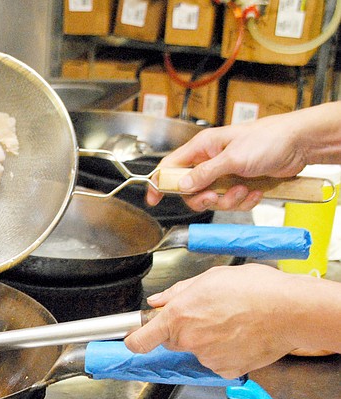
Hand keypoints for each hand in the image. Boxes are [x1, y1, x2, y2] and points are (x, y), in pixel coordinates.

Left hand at [124, 264, 303, 377]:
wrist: (290, 310)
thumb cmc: (255, 289)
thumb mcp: (209, 278)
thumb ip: (178, 293)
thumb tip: (158, 301)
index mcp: (179, 315)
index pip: (140, 339)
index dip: (134, 340)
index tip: (133, 339)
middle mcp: (188, 340)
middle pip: (172, 341)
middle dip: (182, 331)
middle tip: (208, 315)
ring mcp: (207, 358)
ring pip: (197, 351)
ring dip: (208, 341)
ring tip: (232, 322)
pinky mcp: (226, 370)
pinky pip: (217, 363)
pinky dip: (225, 353)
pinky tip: (241, 337)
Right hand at [146, 113, 311, 211]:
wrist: (300, 145)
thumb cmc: (269, 139)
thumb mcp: (232, 158)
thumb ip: (205, 174)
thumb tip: (183, 185)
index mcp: (203, 148)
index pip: (171, 167)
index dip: (160, 183)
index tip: (153, 199)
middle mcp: (211, 161)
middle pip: (192, 190)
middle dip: (205, 198)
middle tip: (214, 197)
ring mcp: (226, 174)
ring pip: (214, 199)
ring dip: (230, 199)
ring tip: (245, 188)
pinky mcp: (241, 184)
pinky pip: (233, 202)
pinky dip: (245, 200)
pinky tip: (256, 189)